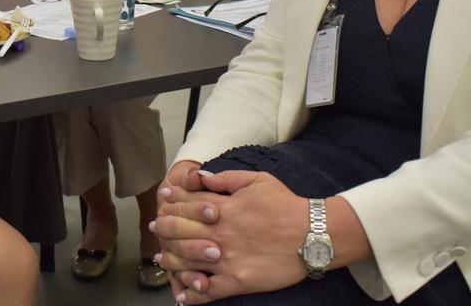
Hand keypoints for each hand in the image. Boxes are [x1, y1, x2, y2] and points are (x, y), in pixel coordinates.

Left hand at [155, 169, 308, 303]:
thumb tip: (202, 176)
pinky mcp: (238, 282)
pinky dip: (192, 294)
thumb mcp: (258, 181)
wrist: (314, 235)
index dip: (172, 201)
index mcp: (225, 208)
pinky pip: (209, 292)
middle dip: (164, 227)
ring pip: (187, 261)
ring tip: (162, 258)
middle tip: (156, 227)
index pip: (188, 203)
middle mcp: (221, 233)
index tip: (163, 199)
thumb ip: (226, 179)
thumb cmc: (287, 205)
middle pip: (180, 230)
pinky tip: (182, 295)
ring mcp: (228, 259)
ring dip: (170, 260)